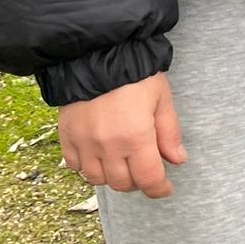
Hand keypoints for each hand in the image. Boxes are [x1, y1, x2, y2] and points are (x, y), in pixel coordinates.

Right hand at [57, 72, 186, 199]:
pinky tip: (100, 156)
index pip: (148, 179)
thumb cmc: (136, 73)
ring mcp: (84, 143)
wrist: (97, 54)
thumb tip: (177, 160)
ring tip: (123, 163)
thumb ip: (169, 133)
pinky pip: (74, 166)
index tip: (165, 189)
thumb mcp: (162, 99)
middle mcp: (107, 145)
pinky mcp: (66, 136)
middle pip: (122, 183)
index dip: (159, 189)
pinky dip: (88, 167)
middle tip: (146, 170)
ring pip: (97, 179)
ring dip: (112, 177)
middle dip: (138, 181)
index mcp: (135, 137)